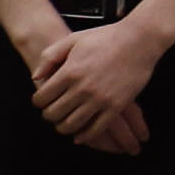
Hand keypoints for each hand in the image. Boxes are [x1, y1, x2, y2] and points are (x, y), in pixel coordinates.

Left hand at [26, 15, 153, 153]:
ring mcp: (100, 99)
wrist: (139, 40)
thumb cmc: (106, 37)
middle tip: (52, 113)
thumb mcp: (73, 39)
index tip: (42, 101)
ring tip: (64, 123)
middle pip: (54, 114)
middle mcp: (82, 88)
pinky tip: (81, 136)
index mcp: (69, 72)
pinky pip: (97, 129)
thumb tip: (36, 77)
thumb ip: (49, 57)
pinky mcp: (116, 106)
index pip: (42, 98)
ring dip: (64, 128)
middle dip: (49, 116)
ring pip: (72, 125)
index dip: (38, 102)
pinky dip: (86, 136)